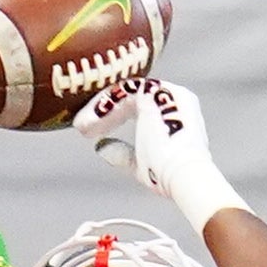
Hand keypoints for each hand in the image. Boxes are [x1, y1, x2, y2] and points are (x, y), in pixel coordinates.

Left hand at [74, 77, 221, 198]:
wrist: (183, 175)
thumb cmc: (169, 175)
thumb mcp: (140, 163)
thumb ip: (123, 153)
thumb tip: (102, 147)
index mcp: (176, 109)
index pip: (138, 103)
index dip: (113, 116)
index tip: (95, 129)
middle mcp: (174, 95)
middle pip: (129, 94)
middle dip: (103, 110)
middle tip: (83, 126)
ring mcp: (165, 91)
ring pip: (123, 92)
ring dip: (100, 109)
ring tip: (83, 127)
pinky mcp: (154, 93)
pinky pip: (121, 94)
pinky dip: (103, 109)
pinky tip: (90, 123)